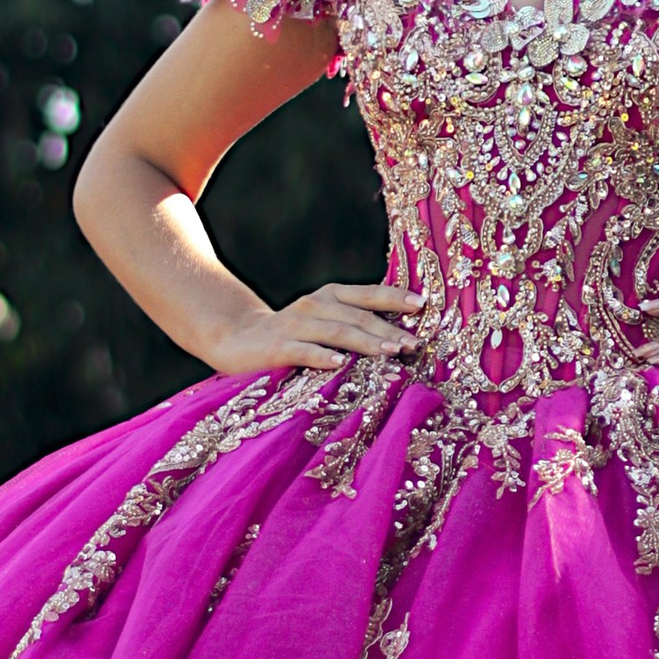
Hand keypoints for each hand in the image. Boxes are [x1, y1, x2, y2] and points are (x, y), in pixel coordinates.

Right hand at [209, 282, 421, 375]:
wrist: (236, 339)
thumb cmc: (291, 333)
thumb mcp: (323, 321)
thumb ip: (353, 323)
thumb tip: (401, 336)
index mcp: (330, 297)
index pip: (368, 294)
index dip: (395, 297)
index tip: (422, 304)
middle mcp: (315, 305)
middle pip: (358, 316)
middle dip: (389, 330)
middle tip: (414, 344)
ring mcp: (295, 325)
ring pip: (337, 332)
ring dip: (366, 342)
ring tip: (392, 352)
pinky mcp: (277, 346)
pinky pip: (304, 350)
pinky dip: (323, 356)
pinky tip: (342, 364)